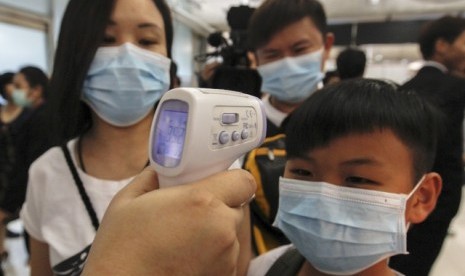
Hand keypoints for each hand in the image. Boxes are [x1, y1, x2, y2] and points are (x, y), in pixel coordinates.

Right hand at [82, 168, 255, 275]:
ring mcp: (227, 257)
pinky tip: (186, 258)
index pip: (243, 181)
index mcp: (202, 201)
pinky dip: (213, 256)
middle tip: (193, 213)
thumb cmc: (120, 249)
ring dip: (217, 233)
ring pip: (232, 234)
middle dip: (220, 207)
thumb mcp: (127, 201)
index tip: (216, 184)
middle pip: (238, 208)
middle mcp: (222, 228)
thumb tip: (159, 172)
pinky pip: (227, 257)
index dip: (232, 180)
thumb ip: (151, 178)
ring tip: (185, 240)